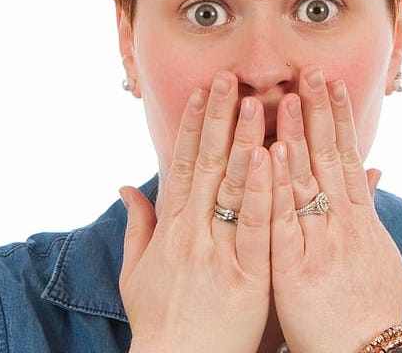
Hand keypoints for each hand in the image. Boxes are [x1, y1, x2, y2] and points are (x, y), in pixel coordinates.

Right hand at [118, 72, 272, 351]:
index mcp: (170, 231)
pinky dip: (264, 189)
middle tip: (230, 77)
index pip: (183, 165)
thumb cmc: (160, 322)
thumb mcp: (137, 274)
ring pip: (234, 187)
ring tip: (258, 102)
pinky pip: (259, 226)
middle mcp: (193, 234)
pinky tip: (273, 157)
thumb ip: (138, 226)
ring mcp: (221, 253)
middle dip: (219, 118)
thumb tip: (128, 186)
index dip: (192, 126)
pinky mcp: (249, 276)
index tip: (202, 92)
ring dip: (246, 140)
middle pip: (208, 165)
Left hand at [270, 66, 401, 352]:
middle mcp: (344, 226)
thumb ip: (369, 209)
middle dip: (320, 112)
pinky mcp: (295, 269)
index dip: (338, 118)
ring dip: (298, 136)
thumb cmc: (365, 306)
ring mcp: (320, 245)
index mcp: (359, 220)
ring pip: (308, 180)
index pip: (347, 157)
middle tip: (312, 69)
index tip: (330, 82)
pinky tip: (271, 152)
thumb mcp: (376, 253)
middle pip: (330, 158)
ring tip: (288, 95)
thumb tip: (374, 170)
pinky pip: (283, 220)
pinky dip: (278, 185)